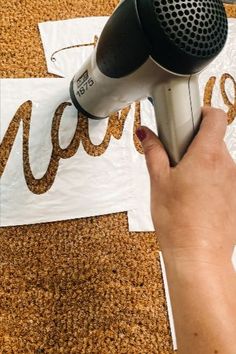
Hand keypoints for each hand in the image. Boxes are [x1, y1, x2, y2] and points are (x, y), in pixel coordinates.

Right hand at [137, 107, 235, 266]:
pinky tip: (194, 196)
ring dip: (201, 162)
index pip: (216, 116)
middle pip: (214, 139)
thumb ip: (153, 152)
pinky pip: (223, 178)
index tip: (188, 119)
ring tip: (182, 181)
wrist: (198, 255)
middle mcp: (226, 165)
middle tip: (175, 157)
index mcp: (207, 156)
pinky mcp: (235, 196)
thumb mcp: (159, 181)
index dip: (203, 112)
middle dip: (195, 142)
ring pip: (218, 159)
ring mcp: (234, 182)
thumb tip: (146, 135)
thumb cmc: (178, 222)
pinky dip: (210, 179)